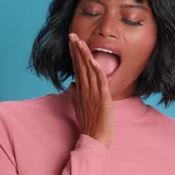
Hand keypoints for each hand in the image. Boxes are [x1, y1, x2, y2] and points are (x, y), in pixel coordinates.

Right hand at [68, 32, 113, 147]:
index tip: (71, 42)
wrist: (94, 139)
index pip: (76, 68)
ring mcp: (93, 94)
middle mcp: (84, 90)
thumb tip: (72, 85)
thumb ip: (76, 95)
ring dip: (84, 56)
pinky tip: (93, 60)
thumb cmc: (89, 125)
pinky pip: (99, 82)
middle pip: (79, 66)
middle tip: (72, 35)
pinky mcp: (102, 99)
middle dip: (76, 50)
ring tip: (80, 42)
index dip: (74, 54)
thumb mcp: (80, 107)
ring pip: (88, 71)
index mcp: (80, 91)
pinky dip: (97, 71)